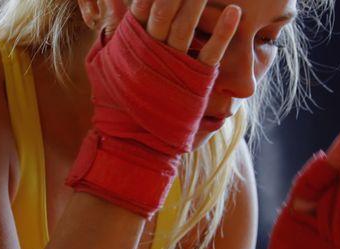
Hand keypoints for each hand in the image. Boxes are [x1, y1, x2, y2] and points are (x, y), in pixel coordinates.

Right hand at [66, 0, 242, 216]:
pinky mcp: (194, 81)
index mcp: (130, 44)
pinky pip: (210, 53)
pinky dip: (223, 32)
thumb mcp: (104, 65)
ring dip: (198, 0)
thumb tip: (111, 4)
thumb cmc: (115, 104)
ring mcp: (173, 66)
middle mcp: (151, 51)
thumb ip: (110, 33)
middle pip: (165, 8)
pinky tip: (234, 11)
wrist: (131, 143)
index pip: (142, 6)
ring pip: (186, 25)